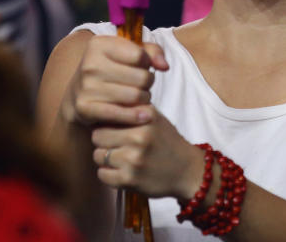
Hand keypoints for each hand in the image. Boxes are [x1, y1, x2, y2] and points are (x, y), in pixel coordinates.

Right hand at [61, 35, 168, 127]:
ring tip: (141, 98)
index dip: (147, 63)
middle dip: (148, 83)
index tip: (143, 67)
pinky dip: (135, 116)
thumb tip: (164, 66)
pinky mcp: (84, 107)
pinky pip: (120, 114)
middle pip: (140, 77)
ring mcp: (86, 86)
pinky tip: (143, 116)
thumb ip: (152, 52)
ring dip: (144, 100)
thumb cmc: (110, 70)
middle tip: (144, 86)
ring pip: (134, 96)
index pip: (140, 55)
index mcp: (99, 44)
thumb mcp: (128, 53)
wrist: (77, 94)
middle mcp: (90, 63)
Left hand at [91, 109, 205, 199]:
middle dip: (103, 141)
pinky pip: (102, 175)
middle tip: (115, 146)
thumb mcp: (154, 118)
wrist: (188, 171)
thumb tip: (101, 106)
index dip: (107, 123)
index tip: (112, 129)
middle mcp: (140, 136)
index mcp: (145, 117)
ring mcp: (134, 159)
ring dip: (105, 159)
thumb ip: (131, 109)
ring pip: (98, 156)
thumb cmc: (166, 142)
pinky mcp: (130, 179)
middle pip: (97, 136)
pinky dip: (108, 175)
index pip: (107, 115)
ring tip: (119, 159)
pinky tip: (121, 171)